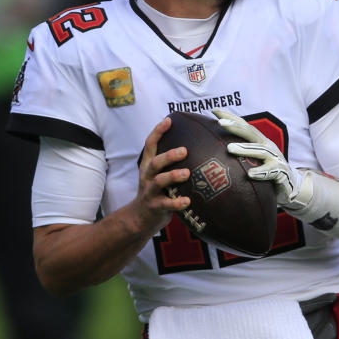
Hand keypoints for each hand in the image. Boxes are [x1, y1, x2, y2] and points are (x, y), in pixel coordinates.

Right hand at [135, 117, 191, 233]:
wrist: (141, 217)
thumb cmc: (158, 191)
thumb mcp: (159, 174)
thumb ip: (171, 162)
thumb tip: (198, 145)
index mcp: (148, 165)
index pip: (150, 145)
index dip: (158, 132)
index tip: (168, 120)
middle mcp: (147, 176)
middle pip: (155, 162)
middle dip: (169, 155)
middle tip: (184, 151)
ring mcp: (150, 191)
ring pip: (159, 181)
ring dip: (173, 176)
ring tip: (186, 173)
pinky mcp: (155, 207)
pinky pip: (166, 204)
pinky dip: (177, 202)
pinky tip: (187, 201)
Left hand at [212, 108, 303, 206]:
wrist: (290, 186)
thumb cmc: (267, 172)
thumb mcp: (254, 160)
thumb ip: (241, 155)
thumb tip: (217, 151)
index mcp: (260, 142)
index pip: (245, 127)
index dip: (231, 117)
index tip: (214, 110)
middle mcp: (268, 146)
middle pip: (251, 133)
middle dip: (236, 126)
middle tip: (220, 123)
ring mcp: (275, 158)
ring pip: (259, 151)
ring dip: (244, 149)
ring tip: (229, 148)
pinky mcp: (280, 171)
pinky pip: (270, 171)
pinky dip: (260, 172)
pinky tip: (250, 174)